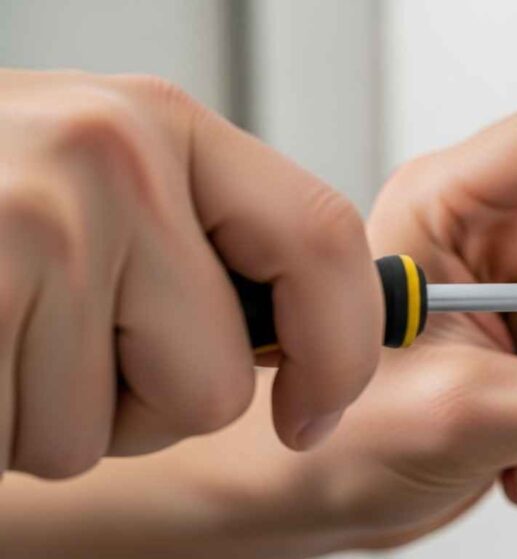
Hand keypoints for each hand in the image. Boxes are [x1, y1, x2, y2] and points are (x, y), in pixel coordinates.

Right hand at [0, 70, 380, 477]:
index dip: (342, 348)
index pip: (320, 241)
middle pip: (213, 382)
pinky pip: (24, 440)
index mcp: (161, 125)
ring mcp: (31, 220)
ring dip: (42, 414)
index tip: (315, 409)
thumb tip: (311, 341)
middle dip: (140, 404)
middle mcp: (108, 155)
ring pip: (104, 432)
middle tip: (51, 338)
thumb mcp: (98, 191)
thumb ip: (198, 248)